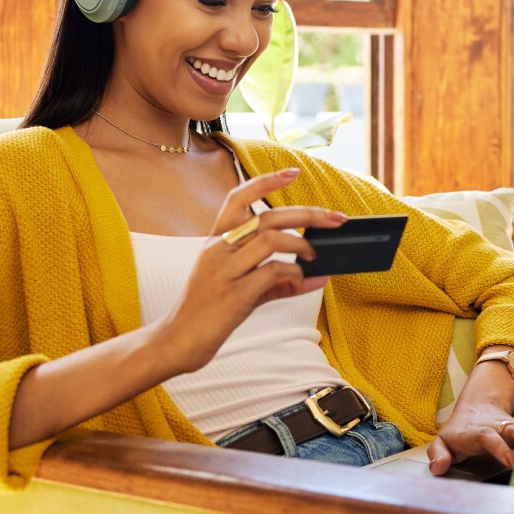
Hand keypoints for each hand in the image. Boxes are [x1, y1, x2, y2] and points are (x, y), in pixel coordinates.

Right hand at [157, 168, 346, 373]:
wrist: (178, 341)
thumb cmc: (209, 311)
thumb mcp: (242, 288)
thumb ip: (278, 281)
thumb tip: (318, 277)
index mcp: (215, 240)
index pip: (238, 198)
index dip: (266, 181)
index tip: (293, 172)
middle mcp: (218, 249)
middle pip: (266, 216)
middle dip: (307, 213)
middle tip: (335, 218)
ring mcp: (224, 271)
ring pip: (270, 239)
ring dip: (301, 244)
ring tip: (314, 255)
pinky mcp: (233, 296)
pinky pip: (271, 273)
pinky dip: (293, 273)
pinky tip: (301, 278)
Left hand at [426, 401, 513, 475]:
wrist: (479, 406)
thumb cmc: (460, 431)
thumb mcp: (443, 441)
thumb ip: (438, 454)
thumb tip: (437, 469)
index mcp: (479, 431)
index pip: (490, 438)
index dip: (501, 448)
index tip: (511, 461)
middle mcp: (499, 428)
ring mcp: (512, 429)